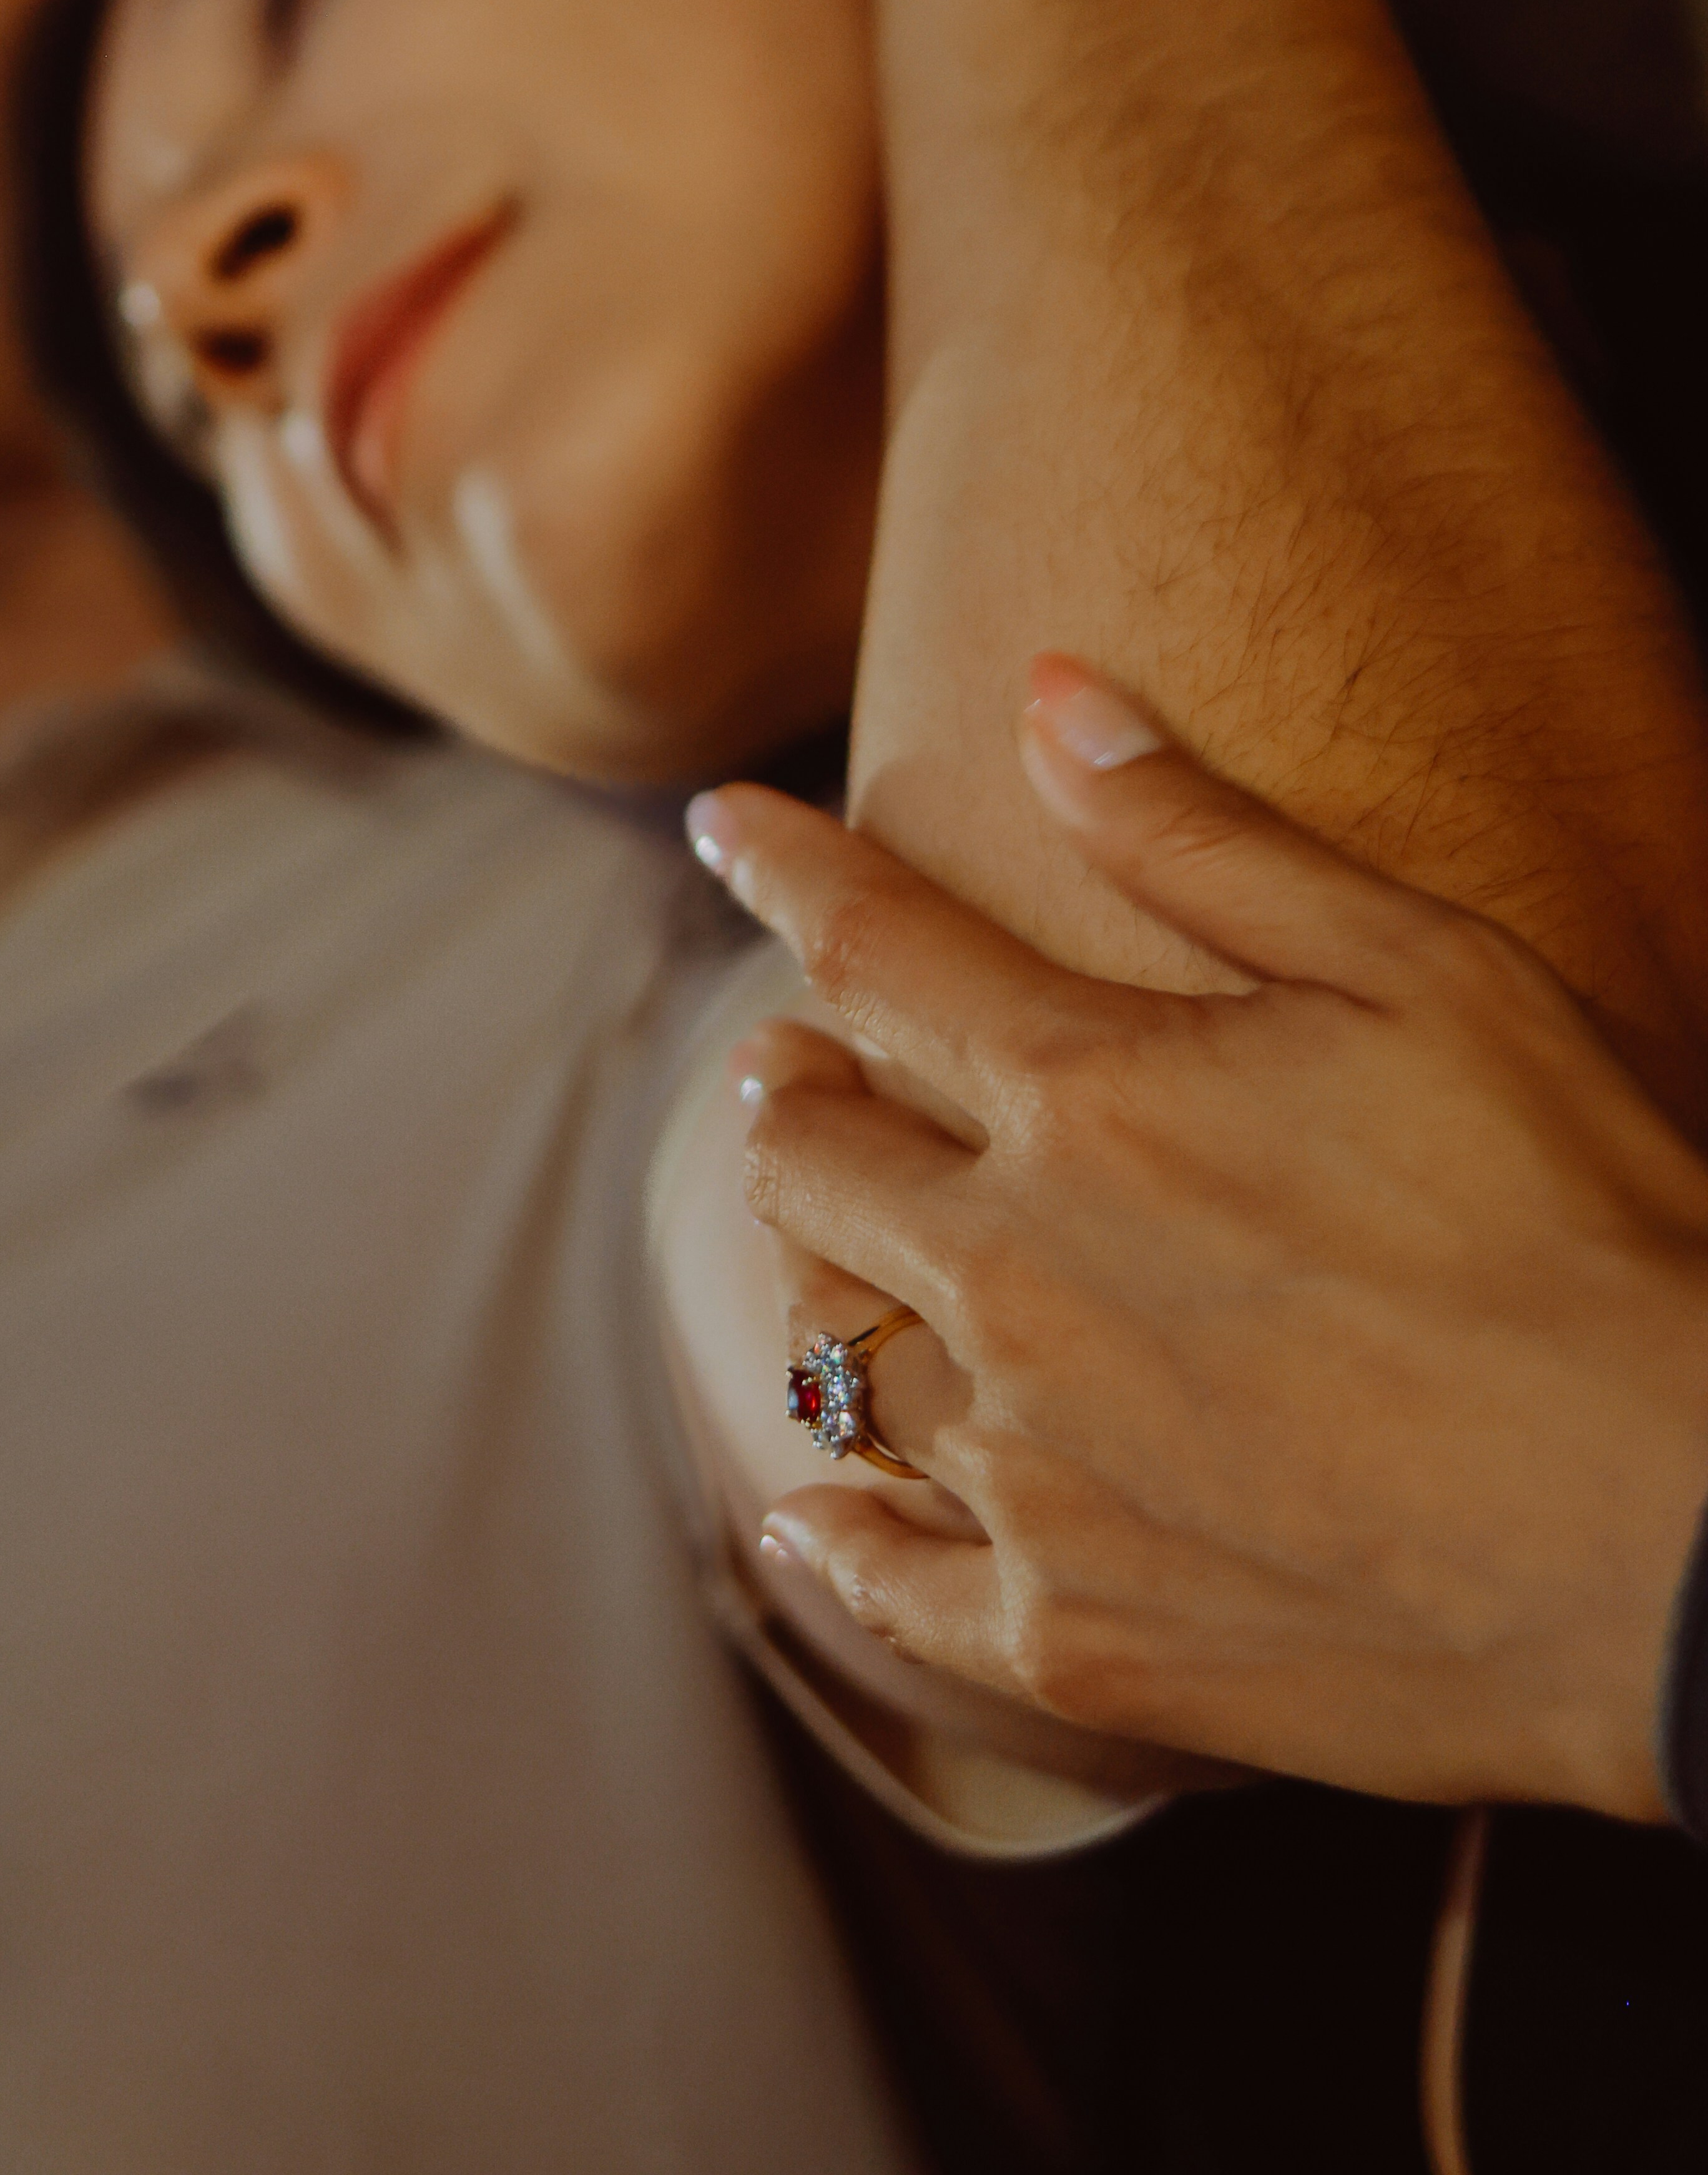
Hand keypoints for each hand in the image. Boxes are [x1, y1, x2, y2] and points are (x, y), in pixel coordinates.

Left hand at [688, 659, 1707, 1818]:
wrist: (1677, 1540)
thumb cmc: (1577, 1224)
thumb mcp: (1422, 972)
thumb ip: (1207, 838)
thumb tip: (1049, 695)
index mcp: (1091, 1103)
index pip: (876, 947)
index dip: (782, 869)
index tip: (720, 823)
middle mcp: (1019, 1280)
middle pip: (818, 1160)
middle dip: (788, 1088)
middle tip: (781, 1066)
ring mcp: (1036, 1471)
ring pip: (838, 1357)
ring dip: (814, 1278)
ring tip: (818, 1247)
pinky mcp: (1077, 1636)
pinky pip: (895, 1589)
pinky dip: (836, 1547)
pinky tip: (806, 1524)